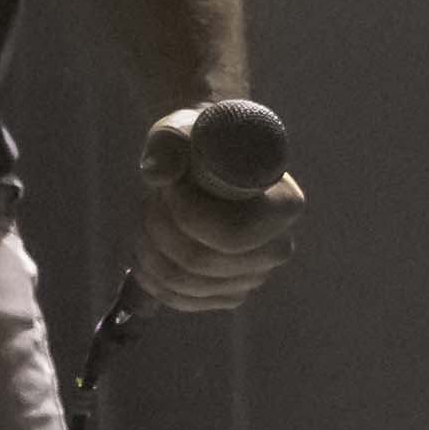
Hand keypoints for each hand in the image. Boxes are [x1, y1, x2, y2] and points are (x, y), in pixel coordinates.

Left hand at [130, 98, 302, 313]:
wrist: (205, 165)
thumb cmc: (199, 142)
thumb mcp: (183, 129)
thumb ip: (169, 143)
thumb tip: (158, 174)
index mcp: (284, 205)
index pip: (231, 235)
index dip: (186, 215)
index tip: (169, 186)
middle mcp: (277, 248)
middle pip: (201, 261)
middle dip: (160, 230)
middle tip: (150, 200)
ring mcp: (254, 276)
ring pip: (184, 282)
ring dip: (150, 250)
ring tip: (146, 217)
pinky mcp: (229, 294)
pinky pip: (182, 300)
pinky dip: (152, 278)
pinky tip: (144, 249)